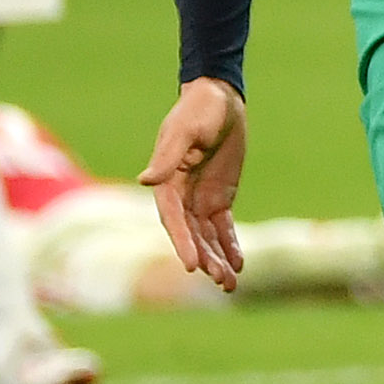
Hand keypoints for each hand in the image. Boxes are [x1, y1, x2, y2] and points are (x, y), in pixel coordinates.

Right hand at [138, 77, 249, 291]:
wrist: (220, 100)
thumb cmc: (199, 111)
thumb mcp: (185, 131)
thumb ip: (168, 157)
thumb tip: (145, 181)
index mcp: (167, 182)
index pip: (174, 219)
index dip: (183, 242)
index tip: (192, 266)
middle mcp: (181, 195)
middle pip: (191, 234)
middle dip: (205, 258)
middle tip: (221, 281)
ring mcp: (200, 198)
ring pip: (207, 237)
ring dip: (217, 259)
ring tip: (231, 284)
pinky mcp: (219, 198)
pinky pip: (223, 227)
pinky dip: (230, 245)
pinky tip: (238, 264)